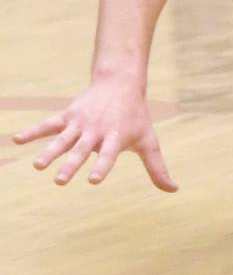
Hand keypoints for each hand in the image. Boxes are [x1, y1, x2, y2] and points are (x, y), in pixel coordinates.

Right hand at [12, 81, 176, 191]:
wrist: (121, 84)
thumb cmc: (136, 118)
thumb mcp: (149, 141)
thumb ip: (157, 168)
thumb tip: (174, 189)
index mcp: (116, 138)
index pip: (109, 155)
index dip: (102, 166)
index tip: (92, 180)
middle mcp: (97, 131)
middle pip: (82, 150)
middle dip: (71, 165)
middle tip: (59, 181)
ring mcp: (80, 123)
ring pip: (63, 139)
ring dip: (49, 152)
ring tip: (38, 166)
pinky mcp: (67, 115)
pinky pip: (48, 124)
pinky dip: (33, 131)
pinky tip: (16, 140)